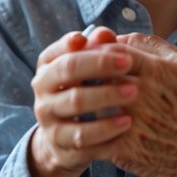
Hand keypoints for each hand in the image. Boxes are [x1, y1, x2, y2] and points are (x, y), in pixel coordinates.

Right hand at [28, 26, 135, 176]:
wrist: (64, 141)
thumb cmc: (83, 93)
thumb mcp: (86, 72)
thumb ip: (96, 50)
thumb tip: (104, 33)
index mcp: (47, 68)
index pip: (58, 50)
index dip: (80, 43)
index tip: (106, 38)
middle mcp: (42, 90)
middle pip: (68, 71)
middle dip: (99, 64)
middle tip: (129, 62)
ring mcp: (48, 118)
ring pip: (76, 103)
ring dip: (107, 95)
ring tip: (135, 91)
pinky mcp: (60, 144)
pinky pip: (83, 136)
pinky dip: (106, 128)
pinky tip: (127, 122)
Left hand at [42, 33, 176, 176]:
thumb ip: (154, 47)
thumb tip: (123, 37)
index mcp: (156, 69)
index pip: (111, 51)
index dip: (95, 51)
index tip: (88, 55)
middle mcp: (141, 93)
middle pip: (96, 76)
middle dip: (82, 74)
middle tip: (75, 77)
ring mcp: (132, 122)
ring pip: (90, 106)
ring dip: (80, 103)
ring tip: (77, 102)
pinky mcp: (126, 150)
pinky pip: (93, 139)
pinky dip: (84, 133)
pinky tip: (84, 130)